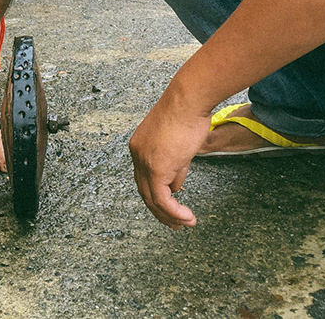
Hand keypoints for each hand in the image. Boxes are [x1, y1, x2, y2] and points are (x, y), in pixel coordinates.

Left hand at [129, 90, 211, 227]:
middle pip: (144, 191)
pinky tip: (186, 217)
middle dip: (160, 211)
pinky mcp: (156, 168)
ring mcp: (144, 161)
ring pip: (151, 199)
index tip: (171, 204)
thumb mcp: (178, 144)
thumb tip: (175, 186)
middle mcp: (137, 154)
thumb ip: (174, 165)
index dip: (157, 193)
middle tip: (175, 223)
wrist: (188, 100)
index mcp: (138, 146)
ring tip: (184, 224)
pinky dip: (174, 212)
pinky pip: (162, 199)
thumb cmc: (187, 113)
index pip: (144, 178)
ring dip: (169, 216)